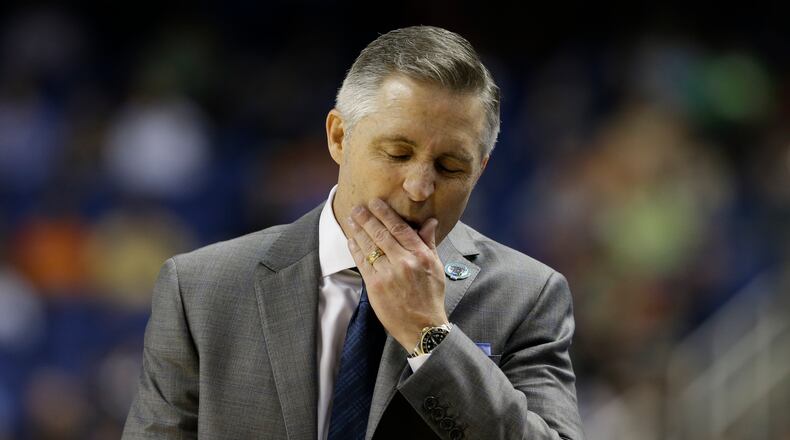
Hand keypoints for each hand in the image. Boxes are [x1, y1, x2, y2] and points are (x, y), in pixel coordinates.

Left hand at [347, 198, 448, 351]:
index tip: (376, 203)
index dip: (385, 213)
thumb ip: (429, 243)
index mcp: (420, 256)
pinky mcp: (375, 286)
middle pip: (381, 234)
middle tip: (358, 207)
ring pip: (370, 246)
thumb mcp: (436, 267)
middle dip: (367, 218)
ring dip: (359, 230)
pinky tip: (351, 239)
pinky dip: (356, 249)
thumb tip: (430, 221)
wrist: (422, 327)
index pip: (400, 228)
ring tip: (352, 218)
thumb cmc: (430, 296)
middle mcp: (404, 262)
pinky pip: (362, 262)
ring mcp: (388, 274)